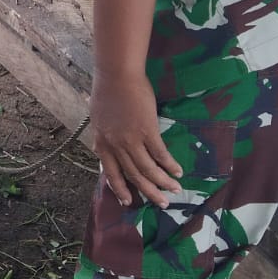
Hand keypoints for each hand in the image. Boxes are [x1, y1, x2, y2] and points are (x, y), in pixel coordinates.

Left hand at [89, 69, 181, 208]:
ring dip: (162, 183)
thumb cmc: (107, 90)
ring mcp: (131, 140)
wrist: (117, 75)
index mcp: (102, 143)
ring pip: (148, 169)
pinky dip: (169, 165)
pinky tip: (178, 171)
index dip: (120, 189)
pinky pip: (160, 154)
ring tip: (174, 191)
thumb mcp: (99, 117)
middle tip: (161, 203)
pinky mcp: (147, 131)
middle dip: (148, 192)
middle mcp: (115, 146)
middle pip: (133, 175)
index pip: (111, 172)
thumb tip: (108, 141)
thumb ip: (105, 133)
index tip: (128, 202)